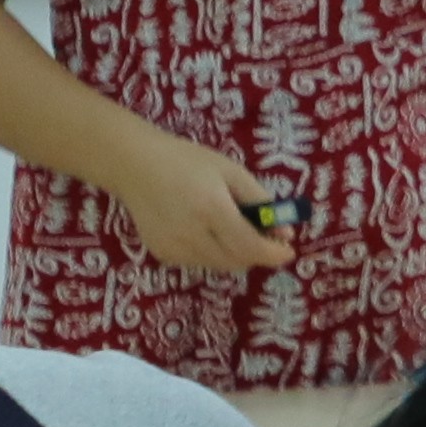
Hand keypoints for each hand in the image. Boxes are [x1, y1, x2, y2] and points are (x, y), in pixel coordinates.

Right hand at [106, 126, 295, 283]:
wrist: (136, 166)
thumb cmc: (188, 162)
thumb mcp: (232, 172)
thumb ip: (260, 201)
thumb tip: (286, 232)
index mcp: (212, 210)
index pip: (250, 247)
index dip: (273, 254)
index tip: (289, 251)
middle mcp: (192, 235)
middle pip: (237, 261)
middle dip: (256, 252)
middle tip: (263, 234)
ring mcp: (174, 248)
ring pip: (218, 264)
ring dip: (234, 253)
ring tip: (230, 226)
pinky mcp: (162, 254)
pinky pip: (198, 262)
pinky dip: (211, 252)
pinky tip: (203, 228)